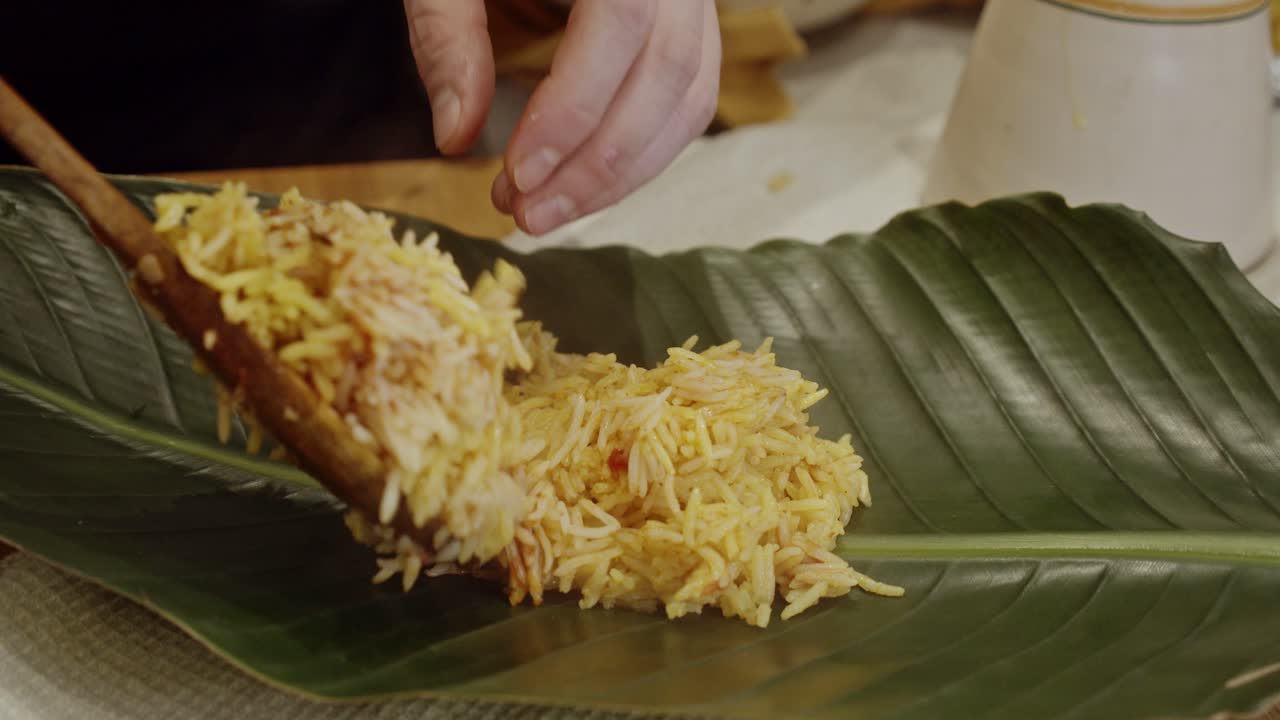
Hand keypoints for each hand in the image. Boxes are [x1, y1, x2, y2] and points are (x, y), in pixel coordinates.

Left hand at [404, 0, 720, 234]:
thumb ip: (446, 33)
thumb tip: (454, 138)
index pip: (617, 27)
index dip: (573, 111)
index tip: (517, 174)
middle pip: (666, 75)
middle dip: (598, 163)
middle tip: (525, 215)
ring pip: (688, 97)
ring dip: (624, 172)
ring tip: (550, 210)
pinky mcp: (691, 22)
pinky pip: (690, 96)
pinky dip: (645, 151)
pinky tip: (589, 181)